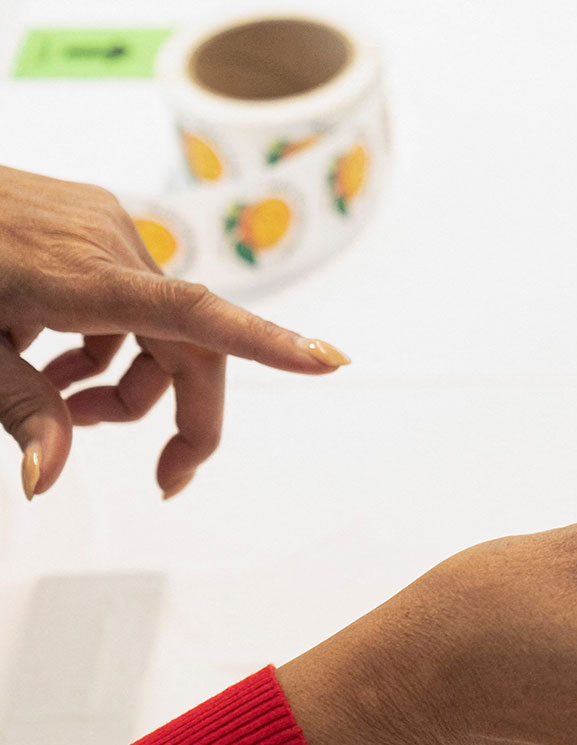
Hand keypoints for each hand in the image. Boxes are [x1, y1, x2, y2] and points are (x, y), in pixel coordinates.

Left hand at [0, 165, 348, 499]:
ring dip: (130, 380)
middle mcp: (112, 244)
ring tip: (62, 403)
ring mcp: (105, 225)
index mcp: (84, 279)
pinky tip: (50, 350)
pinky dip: (108, 339)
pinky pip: (131, 293)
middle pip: (187, 343)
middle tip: (160, 477)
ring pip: (159, 324)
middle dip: (176, 413)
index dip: (268, 344)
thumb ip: (19, 410)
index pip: (197, 318)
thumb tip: (48, 481)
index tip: (329, 361)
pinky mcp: (92, 215)